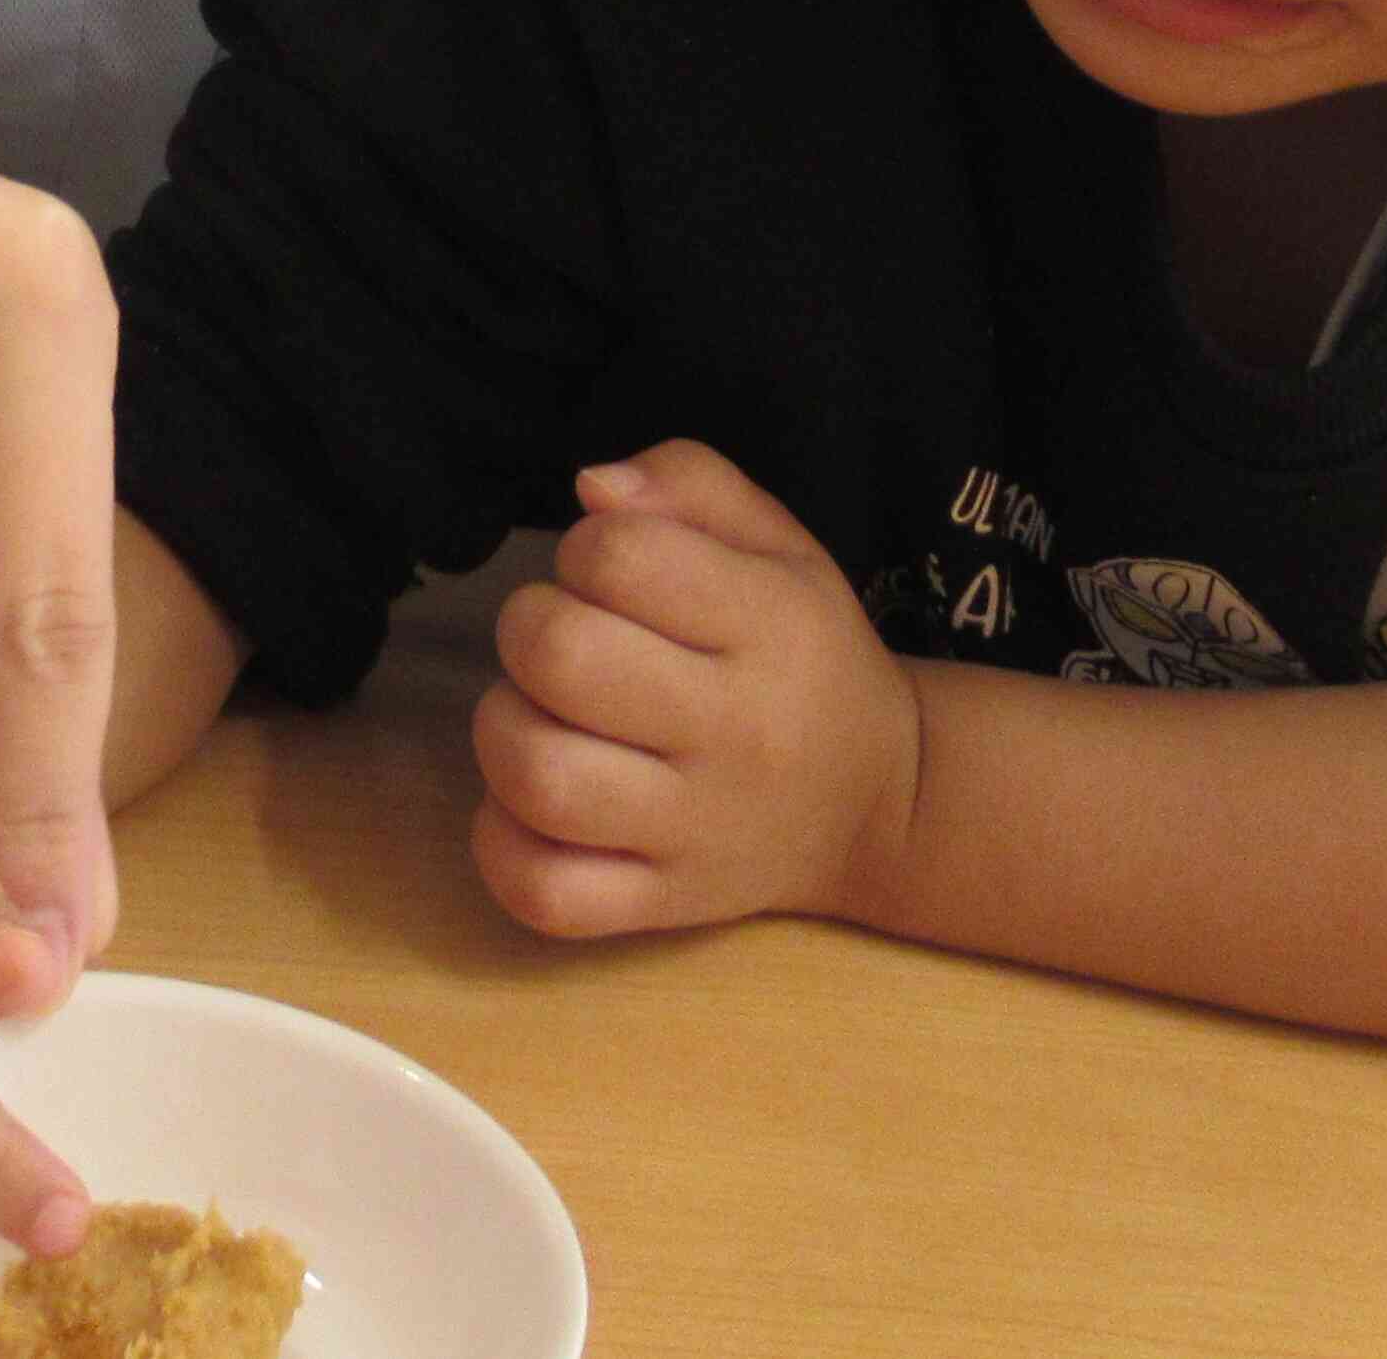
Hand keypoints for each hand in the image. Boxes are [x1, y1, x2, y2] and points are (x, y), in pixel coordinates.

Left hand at [468, 440, 925, 939]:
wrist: (882, 805)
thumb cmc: (805, 651)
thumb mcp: (779, 542)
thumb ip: (686, 483)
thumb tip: (592, 487)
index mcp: (768, 625)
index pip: (622, 556)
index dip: (585, 548)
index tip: (606, 573)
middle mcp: (734, 733)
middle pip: (561, 658)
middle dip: (529, 626)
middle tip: (560, 639)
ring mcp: (694, 831)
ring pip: (539, 777)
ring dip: (506, 728)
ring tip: (541, 716)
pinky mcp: (661, 904)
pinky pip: (544, 892)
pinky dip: (504, 844)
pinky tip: (530, 803)